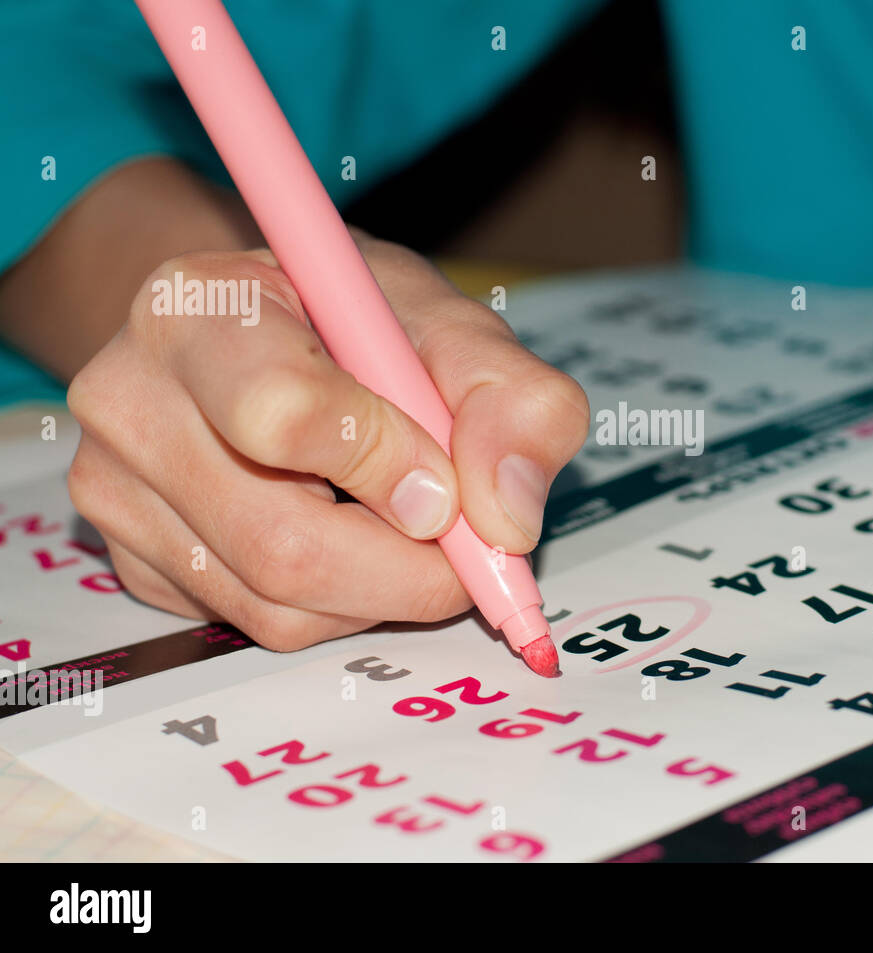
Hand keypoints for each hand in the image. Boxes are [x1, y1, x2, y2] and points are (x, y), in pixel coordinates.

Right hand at [66, 236, 588, 649]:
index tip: (446, 483)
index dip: (387, 464)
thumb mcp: (454, 327)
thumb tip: (508, 519)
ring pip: (278, 607)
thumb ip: (513, 401)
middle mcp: (131, 400)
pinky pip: (259, 624)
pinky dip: (338, 604)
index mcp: (199, 310)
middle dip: (409, 568)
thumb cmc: (355, 323)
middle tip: (467, 548)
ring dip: (381, 591)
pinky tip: (350, 538)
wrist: (271, 334)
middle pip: (281, 544)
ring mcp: (117, 491)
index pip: (282, 413)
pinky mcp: (136, 561)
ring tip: (405, 526)